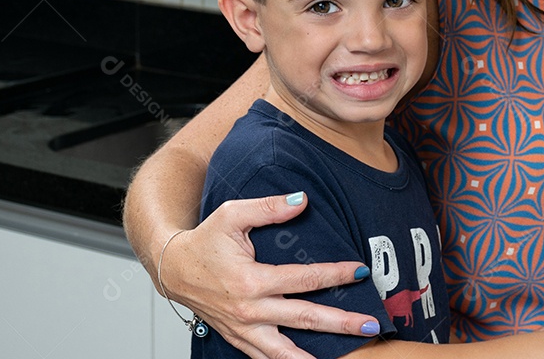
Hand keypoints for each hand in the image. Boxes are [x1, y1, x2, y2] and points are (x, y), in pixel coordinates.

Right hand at [159, 192, 377, 358]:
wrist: (173, 269)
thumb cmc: (204, 241)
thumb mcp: (232, 215)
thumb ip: (268, 208)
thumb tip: (302, 201)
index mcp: (251, 280)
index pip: (304, 278)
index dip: (335, 274)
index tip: (359, 271)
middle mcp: (250, 310)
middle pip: (305, 318)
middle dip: (341, 322)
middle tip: (371, 323)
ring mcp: (244, 329)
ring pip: (287, 350)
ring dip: (318, 355)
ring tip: (348, 355)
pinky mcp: (239, 339)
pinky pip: (266, 358)